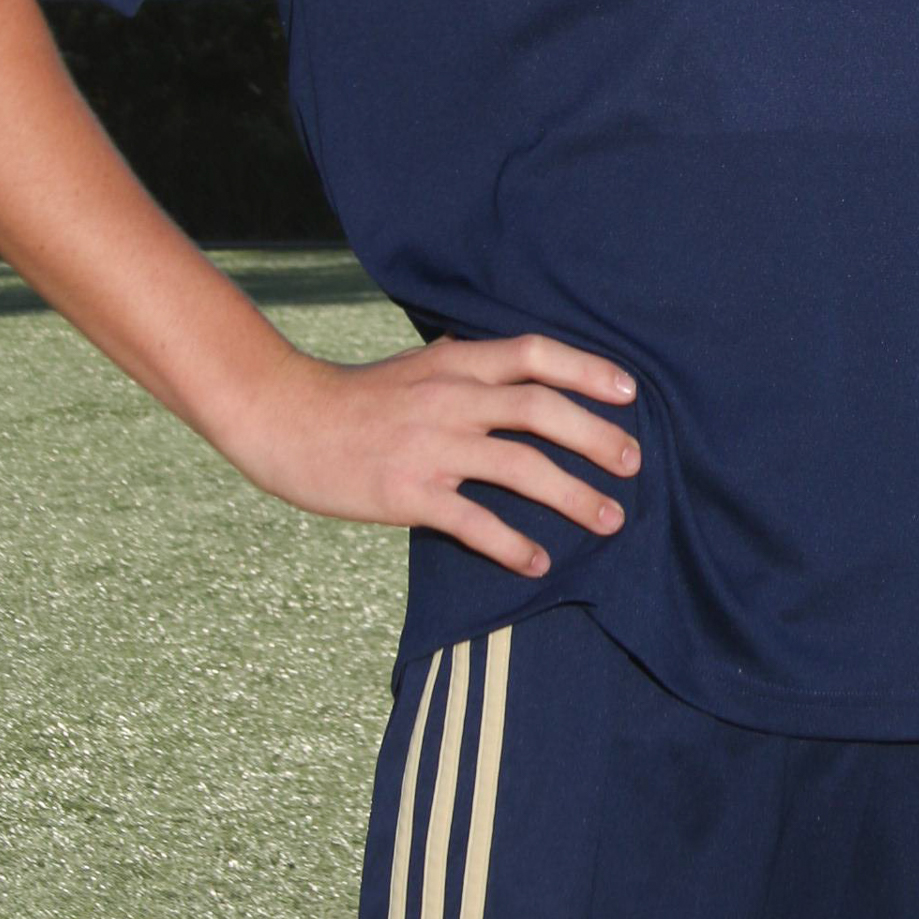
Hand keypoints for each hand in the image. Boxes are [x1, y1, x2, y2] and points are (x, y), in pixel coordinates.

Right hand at [217, 330, 641, 577]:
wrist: (285, 419)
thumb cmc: (354, 397)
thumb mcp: (414, 365)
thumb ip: (461, 364)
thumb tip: (506, 363)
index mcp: (454, 363)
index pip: (534, 354)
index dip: (587, 370)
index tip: (629, 391)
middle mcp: (449, 398)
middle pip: (541, 410)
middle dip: (597, 438)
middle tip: (633, 464)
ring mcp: (429, 446)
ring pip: (520, 467)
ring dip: (573, 495)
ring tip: (609, 520)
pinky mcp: (407, 492)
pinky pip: (474, 521)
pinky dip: (513, 544)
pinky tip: (539, 563)